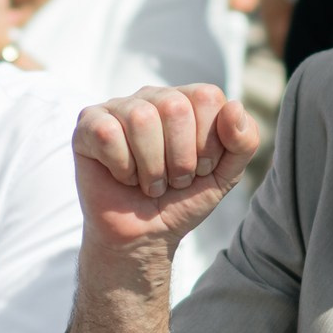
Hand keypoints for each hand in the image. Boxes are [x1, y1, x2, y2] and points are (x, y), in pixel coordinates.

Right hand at [73, 85, 262, 253]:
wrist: (144, 236)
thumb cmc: (182, 200)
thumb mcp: (225, 175)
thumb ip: (244, 142)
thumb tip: (233, 106)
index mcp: (187, 100)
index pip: (207, 97)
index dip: (207, 143)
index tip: (198, 169)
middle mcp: (152, 96)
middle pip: (174, 107)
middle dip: (180, 159)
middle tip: (173, 180)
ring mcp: (118, 108)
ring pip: (140, 119)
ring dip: (151, 167)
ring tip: (149, 182)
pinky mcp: (88, 125)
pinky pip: (108, 134)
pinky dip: (121, 167)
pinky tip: (122, 177)